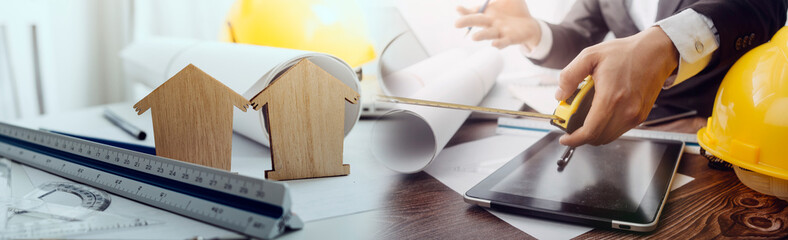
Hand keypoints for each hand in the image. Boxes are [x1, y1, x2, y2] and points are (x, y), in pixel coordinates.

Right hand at [455, 0, 540, 48]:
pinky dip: (499, 44)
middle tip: (456, 24)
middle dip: (467, 22)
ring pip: (488, 34)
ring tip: (474, 38)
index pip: (473, 12)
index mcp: (488, 13)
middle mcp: (490, 23)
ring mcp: (499, 32)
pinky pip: (503, 42)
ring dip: (481, 36)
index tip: (458, 9)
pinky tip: (494, 44)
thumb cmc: (516, 10)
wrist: (529, 23)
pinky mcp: (510, 38)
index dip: (465, 11)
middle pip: (476, 22)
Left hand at [556, 26, 678, 146]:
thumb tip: (560, 95)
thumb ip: (569, 76)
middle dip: (581, 136)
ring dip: (593, 133)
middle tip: (571, 125)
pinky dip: (605, 128)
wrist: (656, 52)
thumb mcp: (590, 56)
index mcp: (611, 97)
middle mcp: (626, 110)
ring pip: (608, 137)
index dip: (574, 139)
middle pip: (598, 138)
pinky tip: (599, 114)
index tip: (564, 138)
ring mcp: (635, 115)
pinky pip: (619, 130)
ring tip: (584, 118)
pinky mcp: (641, 116)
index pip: (589, 131)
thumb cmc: (625, 52)